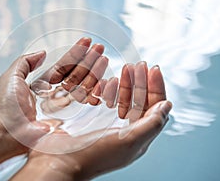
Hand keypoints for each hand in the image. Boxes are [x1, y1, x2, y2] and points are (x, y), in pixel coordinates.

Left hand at [0, 37, 106, 153]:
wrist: (6, 134)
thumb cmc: (6, 107)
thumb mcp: (11, 78)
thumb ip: (26, 63)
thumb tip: (42, 52)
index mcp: (43, 84)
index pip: (63, 65)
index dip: (75, 53)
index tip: (87, 41)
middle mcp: (55, 94)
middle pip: (76, 73)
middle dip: (88, 59)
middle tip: (100, 47)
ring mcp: (63, 106)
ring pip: (83, 85)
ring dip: (94, 71)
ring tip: (104, 58)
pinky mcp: (69, 118)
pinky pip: (85, 102)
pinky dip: (95, 91)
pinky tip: (104, 81)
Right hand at [11, 62, 171, 179]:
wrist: (59, 161)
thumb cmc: (92, 155)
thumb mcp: (128, 141)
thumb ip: (151, 124)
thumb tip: (167, 105)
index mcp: (138, 137)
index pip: (154, 108)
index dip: (156, 87)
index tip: (153, 69)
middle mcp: (126, 131)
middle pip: (140, 101)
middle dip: (141, 81)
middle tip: (138, 65)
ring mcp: (109, 125)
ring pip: (125, 100)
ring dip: (127, 83)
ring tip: (125, 68)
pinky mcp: (94, 120)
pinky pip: (107, 101)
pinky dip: (110, 90)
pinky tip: (108, 82)